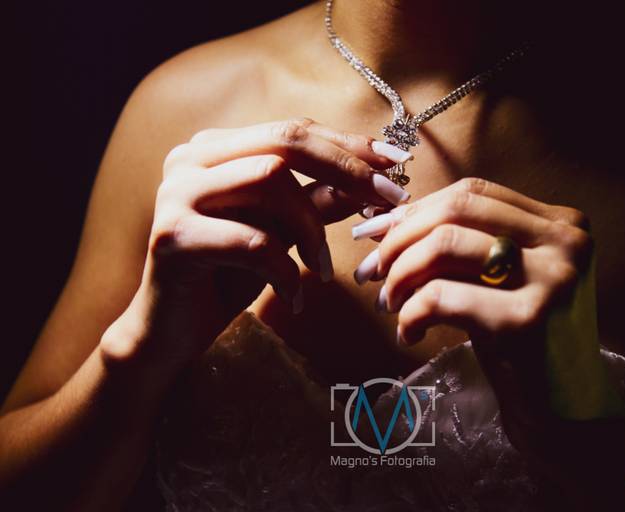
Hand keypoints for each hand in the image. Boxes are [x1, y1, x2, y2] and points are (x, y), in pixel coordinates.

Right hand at [100, 118, 411, 370]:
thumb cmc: (229, 277)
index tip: (396, 164)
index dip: (348, 145)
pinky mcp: (171, 235)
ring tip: (324, 270)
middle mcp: (189, 159)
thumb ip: (317, 202)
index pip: (292, 131)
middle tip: (389, 201)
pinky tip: (294, 298)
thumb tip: (371, 181)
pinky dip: (285, 271)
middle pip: (285, 142)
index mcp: (215, 148)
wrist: (172, 332)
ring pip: (271, 182)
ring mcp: (175, 192)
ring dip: (313, 230)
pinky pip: (252, 241)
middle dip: (346, 170)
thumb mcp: (282, 233)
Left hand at [351, 177, 613, 419]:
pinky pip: (441, 296)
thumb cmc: (523, 339)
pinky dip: (411, 312)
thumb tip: (386, 222)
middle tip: (374, 269)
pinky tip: (409, 333)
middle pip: (457, 209)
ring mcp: (551, 279)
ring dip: (400, 273)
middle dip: (401, 237)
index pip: (473, 192)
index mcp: (562, 223)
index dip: (419, 209)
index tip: (382, 233)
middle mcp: (566, 242)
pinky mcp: (526, 320)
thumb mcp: (499, 280)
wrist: (563, 407)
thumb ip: (461, 245)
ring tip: (388, 302)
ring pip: (445, 244)